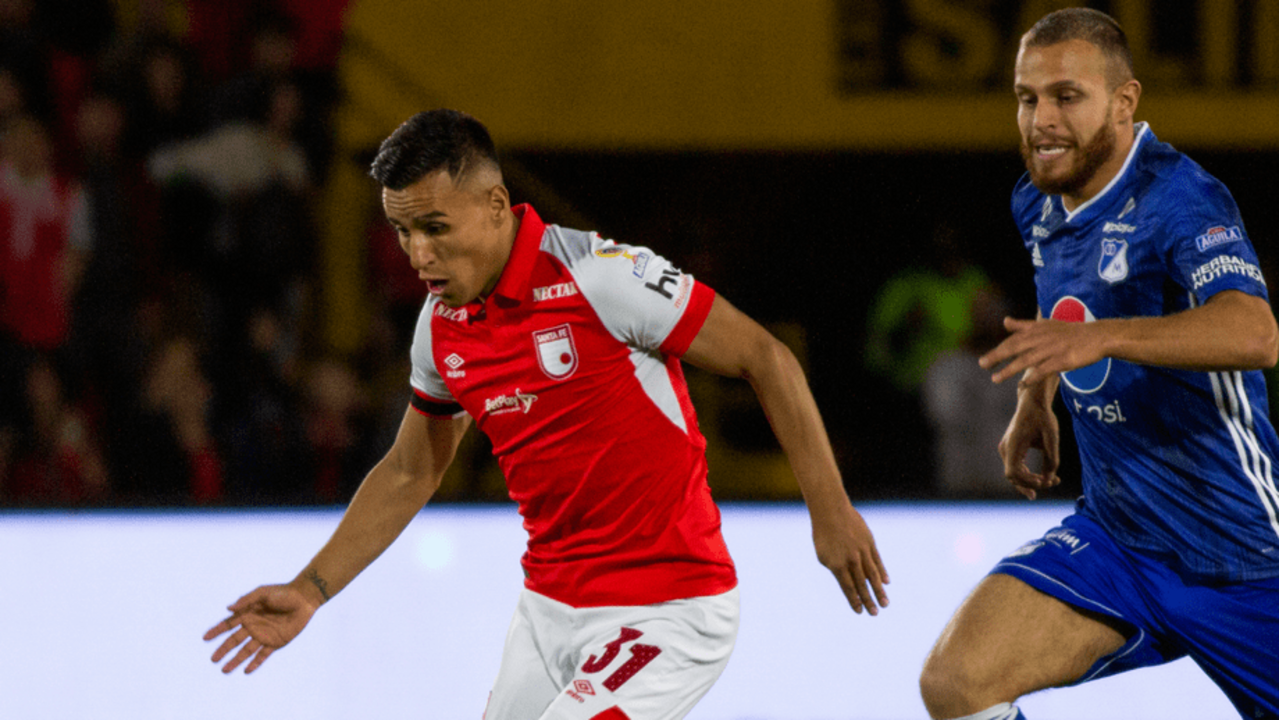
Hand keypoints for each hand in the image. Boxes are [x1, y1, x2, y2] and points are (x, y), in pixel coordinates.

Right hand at [203, 583, 318, 673]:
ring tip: (225, 670)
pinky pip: (263, 655)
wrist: (304, 599)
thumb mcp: (263, 593)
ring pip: (246, 651)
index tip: (205, 638)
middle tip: (213, 659)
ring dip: (236, 661)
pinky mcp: (276, 642)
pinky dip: (255, 663)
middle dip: (223, 650)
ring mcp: (264, 635)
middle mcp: (254, 626)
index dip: (217, 630)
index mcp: (248, 614)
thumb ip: (246, 600)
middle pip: (234, 641)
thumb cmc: (283, 593)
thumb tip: (228, 608)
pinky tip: (247, 671)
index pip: (229, 624)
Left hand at [812, 505, 889, 615]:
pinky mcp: (870, 543)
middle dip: (869, 601)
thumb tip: (849, 581)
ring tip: (885, 604)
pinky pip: (877, 561)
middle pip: (862, 585)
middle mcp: (852, 560)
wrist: (830, 511)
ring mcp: (862, 552)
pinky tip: (886, 582)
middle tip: (875, 614)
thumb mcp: (824, 555)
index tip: (860, 612)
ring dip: (879, 591)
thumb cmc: (823, 534)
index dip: (854, 601)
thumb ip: (836, 569)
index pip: (848, 588)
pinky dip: (882, 572)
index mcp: (837, 565)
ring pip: (873, 575)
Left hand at [980, 316, 1107, 384]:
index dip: (999, 349)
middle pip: (1015, 347)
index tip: (984, 359)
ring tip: (995, 378)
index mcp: (1037, 329)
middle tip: (982, 364)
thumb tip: (1005, 321)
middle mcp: (1042, 338)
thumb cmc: (1070, 332)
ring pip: (1027, 359)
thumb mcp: (1045, 325)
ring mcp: (1052, 349)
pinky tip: (1023, 384)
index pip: (1013, 339)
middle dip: (997, 356)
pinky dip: (1033, 377)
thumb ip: (1024, 325)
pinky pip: (1044, 369)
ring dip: (1009, 369)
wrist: (1097, 336)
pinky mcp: (1063, 359)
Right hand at [998, 387, 1060, 499]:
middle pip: (1013, 476)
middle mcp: (1005, 448)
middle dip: (1032, 483)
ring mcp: (1006, 449)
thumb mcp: (1051, 437)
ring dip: (1030, 481)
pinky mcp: (1010, 449)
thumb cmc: (1043, 417)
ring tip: (1050, 482)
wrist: (1032, 402)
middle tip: (1053, 483)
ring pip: (1014, 474)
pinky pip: (1016, 468)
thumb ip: (1051, 459)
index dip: (1028, 481)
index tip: (1045, 481)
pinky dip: (1027, 475)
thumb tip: (1049, 479)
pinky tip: (1041, 478)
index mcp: (1013, 444)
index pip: (1013, 472)